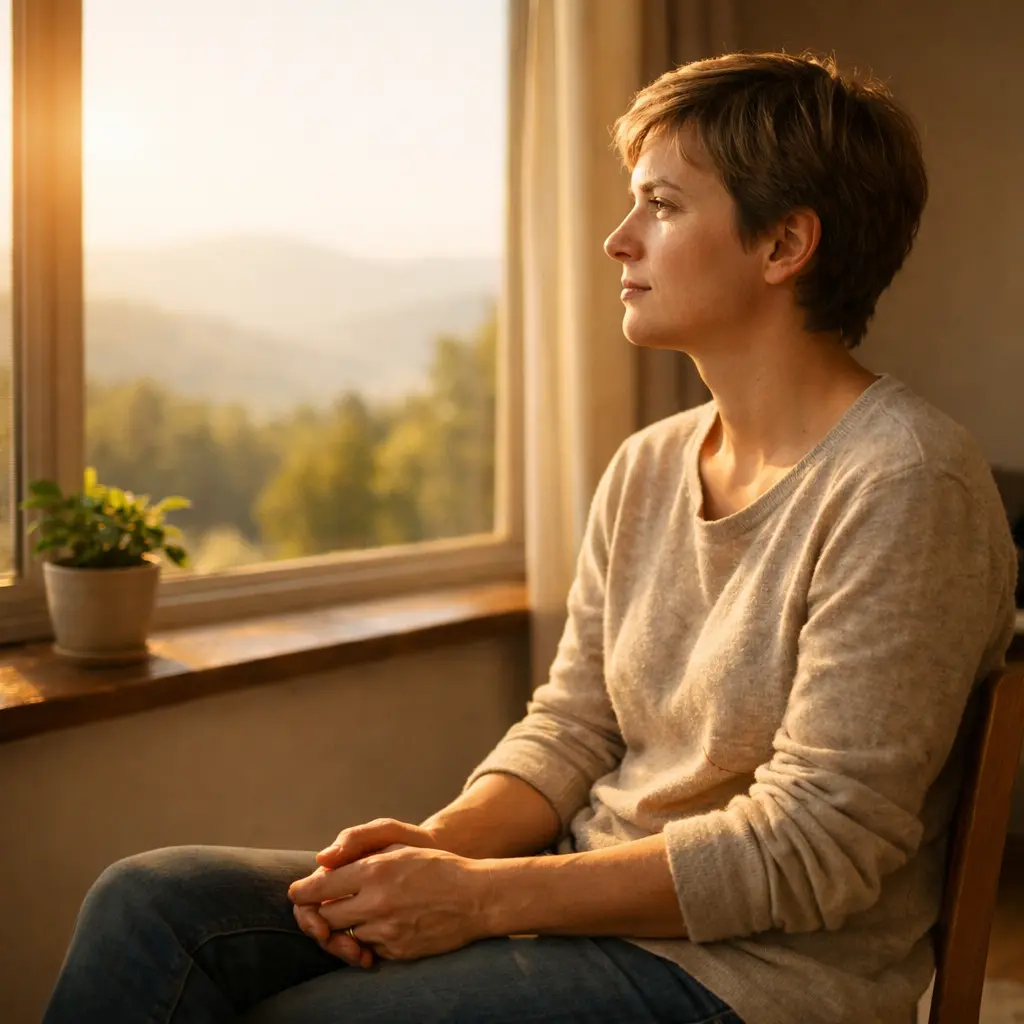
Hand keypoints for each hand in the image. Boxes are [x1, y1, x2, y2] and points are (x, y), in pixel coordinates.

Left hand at [288, 845, 492, 961]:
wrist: (475, 897)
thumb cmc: (437, 865)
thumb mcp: (398, 847)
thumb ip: (359, 854)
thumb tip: (323, 863)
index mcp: (374, 871)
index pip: (320, 887)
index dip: (302, 892)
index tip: (297, 893)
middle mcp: (375, 903)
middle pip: (325, 917)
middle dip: (320, 912)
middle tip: (323, 907)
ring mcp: (386, 930)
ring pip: (345, 936)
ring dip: (345, 927)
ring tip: (359, 913)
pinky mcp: (397, 951)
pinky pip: (369, 948)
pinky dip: (369, 939)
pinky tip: (382, 925)